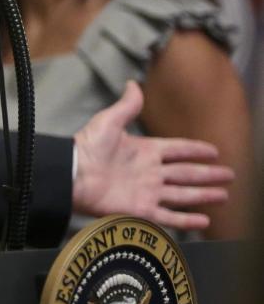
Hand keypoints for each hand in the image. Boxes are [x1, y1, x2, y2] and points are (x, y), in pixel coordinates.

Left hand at [72, 81, 233, 229]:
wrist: (72, 174)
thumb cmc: (88, 146)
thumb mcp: (109, 121)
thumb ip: (127, 106)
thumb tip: (133, 83)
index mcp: (145, 150)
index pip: (177, 149)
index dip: (195, 149)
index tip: (214, 151)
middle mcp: (150, 172)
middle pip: (187, 173)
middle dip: (208, 174)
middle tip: (229, 175)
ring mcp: (147, 191)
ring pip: (183, 194)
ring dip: (204, 195)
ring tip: (224, 195)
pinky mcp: (142, 209)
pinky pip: (169, 216)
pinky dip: (187, 219)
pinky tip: (205, 220)